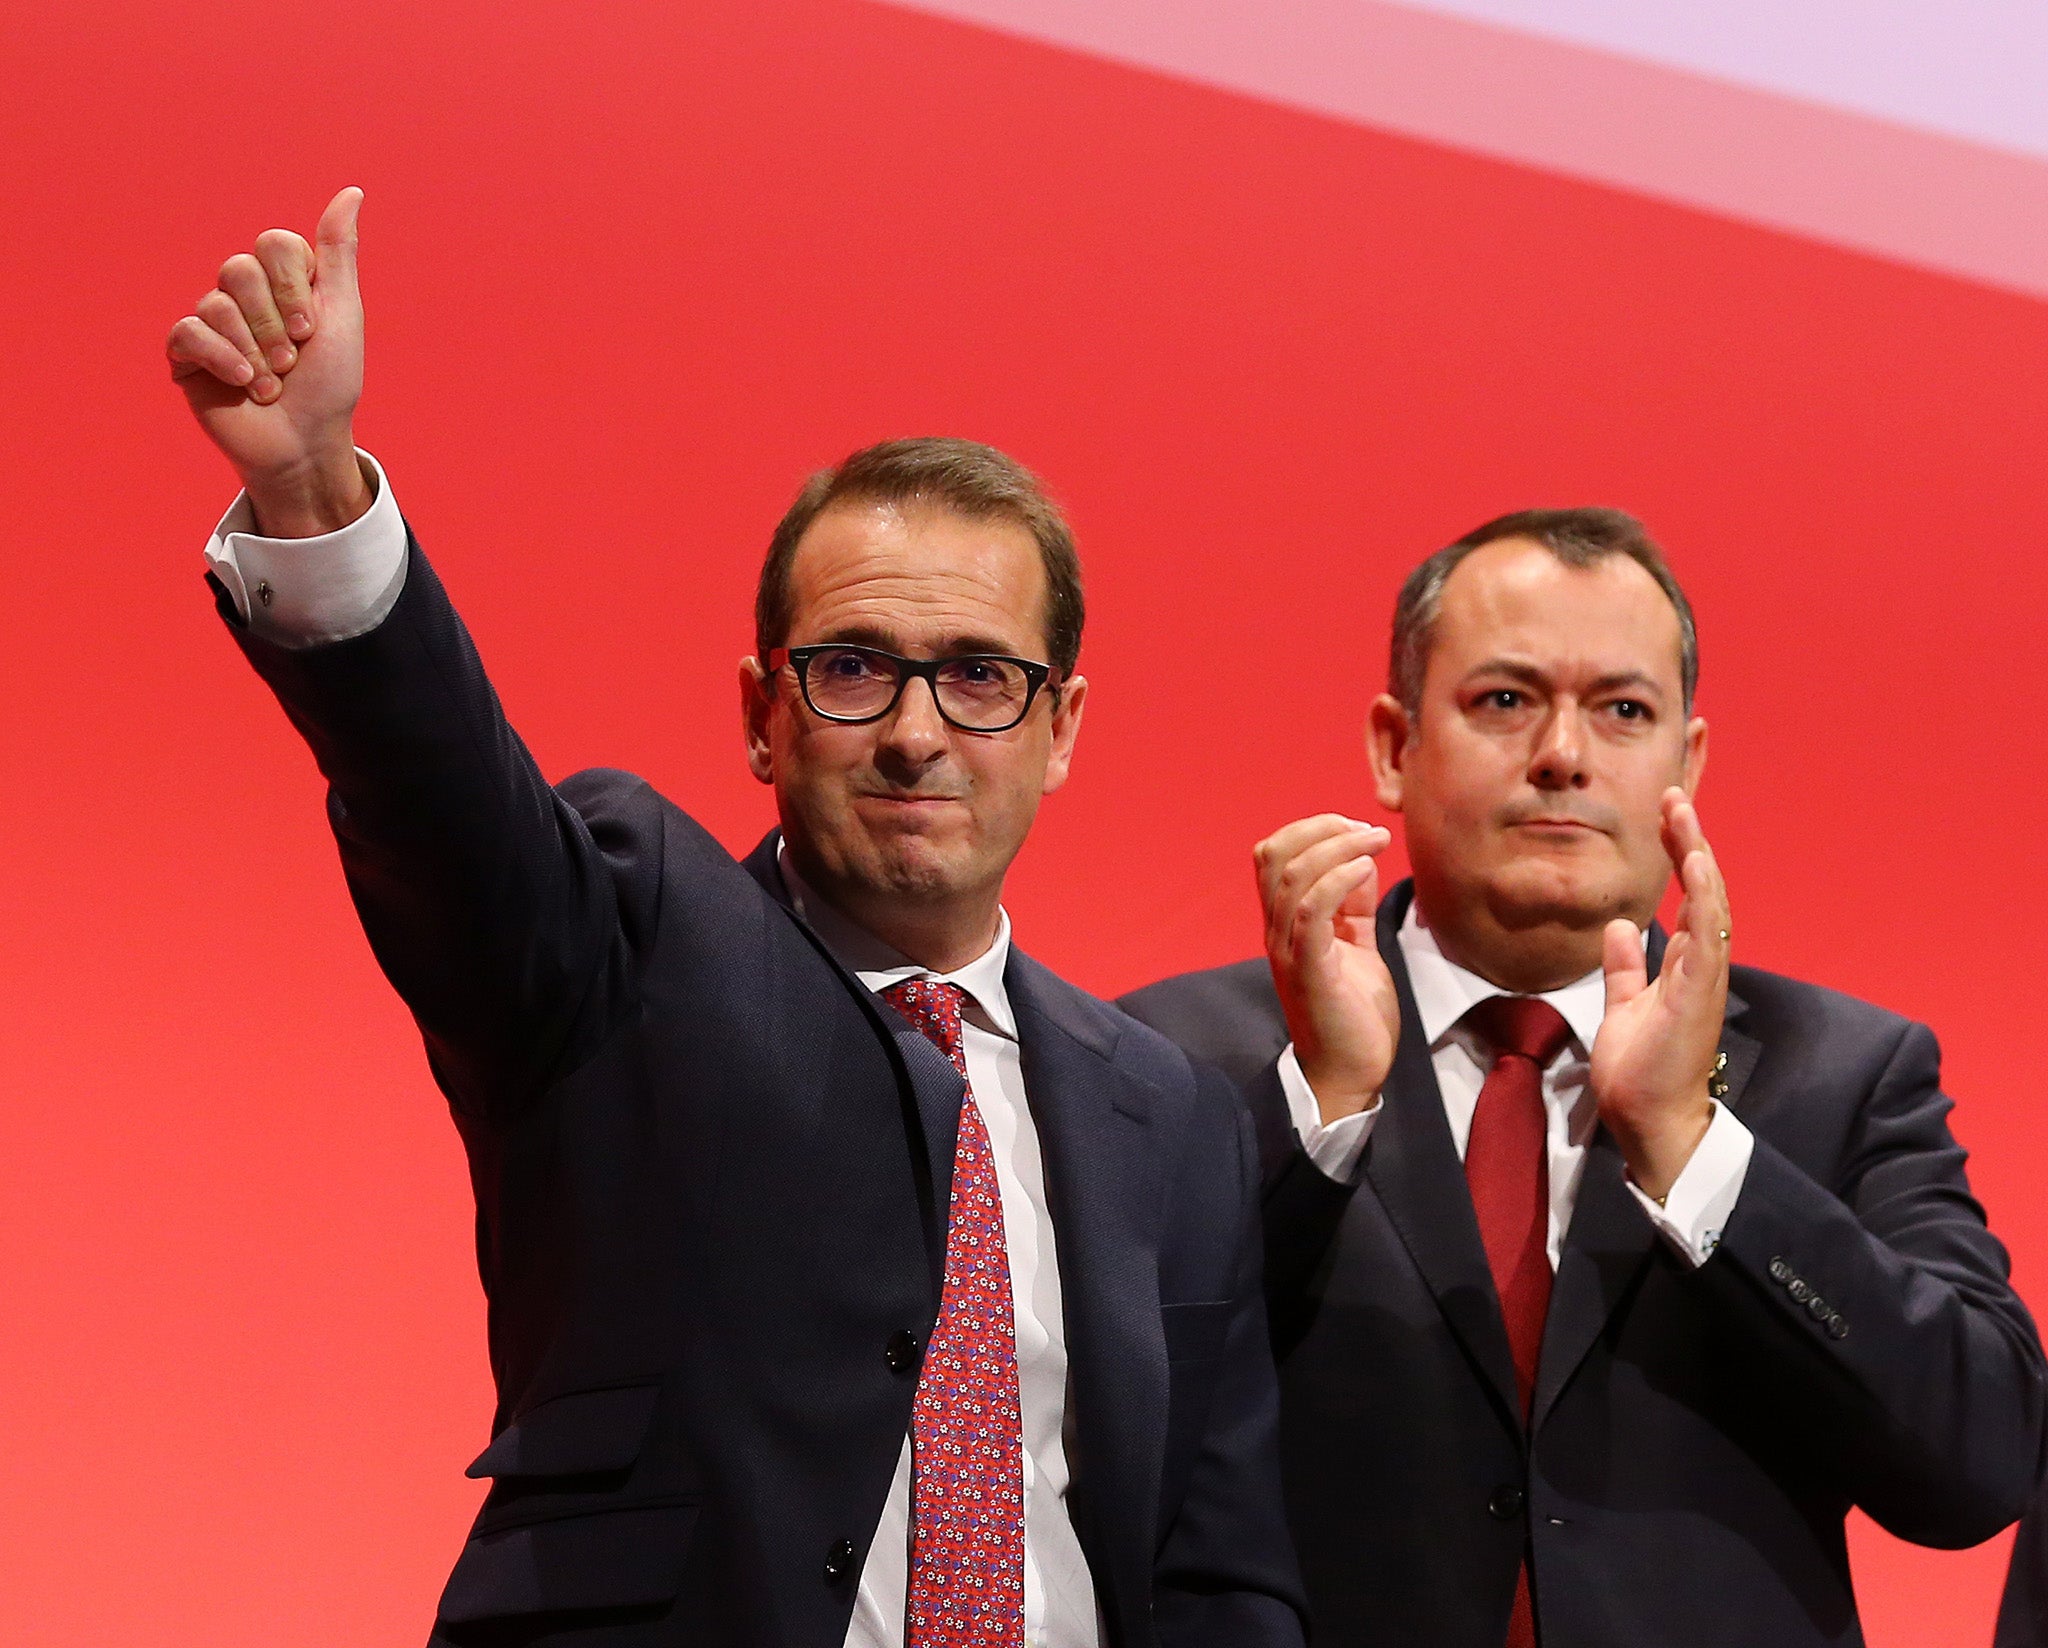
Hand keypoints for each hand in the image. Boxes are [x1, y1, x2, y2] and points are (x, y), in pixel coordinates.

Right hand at [167, 187, 369, 536]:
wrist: (306, 444)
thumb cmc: (330, 385)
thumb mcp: (343, 314)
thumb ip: (338, 253)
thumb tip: (352, 192)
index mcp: (282, 281)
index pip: (275, 244)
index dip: (293, 287)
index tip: (312, 329)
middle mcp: (245, 295)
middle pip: (241, 270)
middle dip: (274, 324)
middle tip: (292, 361)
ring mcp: (213, 322)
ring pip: (216, 302)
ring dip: (254, 350)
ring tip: (272, 383)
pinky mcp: (187, 353)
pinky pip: (188, 332)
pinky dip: (222, 358)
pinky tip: (242, 384)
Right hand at [1255, 814, 1400, 1122]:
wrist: (1351, 1073)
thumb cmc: (1354, 1013)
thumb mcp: (1355, 945)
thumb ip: (1351, 906)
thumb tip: (1360, 861)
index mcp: (1284, 924)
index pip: (1273, 855)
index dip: (1311, 829)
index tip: (1358, 828)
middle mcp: (1277, 932)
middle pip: (1275, 855)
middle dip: (1322, 827)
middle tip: (1367, 830)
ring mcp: (1289, 951)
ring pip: (1293, 876)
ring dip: (1339, 846)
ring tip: (1376, 840)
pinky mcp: (1311, 971)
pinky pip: (1310, 912)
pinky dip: (1337, 880)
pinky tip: (1365, 869)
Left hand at [1589, 789, 1730, 1200]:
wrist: (1648, 1119)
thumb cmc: (1640, 1070)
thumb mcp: (1623, 1005)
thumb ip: (1625, 968)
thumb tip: (1619, 928)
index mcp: (1683, 963)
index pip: (1687, 895)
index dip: (1680, 852)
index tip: (1664, 813)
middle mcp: (1700, 963)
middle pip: (1703, 888)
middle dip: (1690, 840)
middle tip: (1674, 796)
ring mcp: (1704, 976)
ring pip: (1711, 902)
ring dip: (1698, 855)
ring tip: (1682, 813)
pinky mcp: (1699, 992)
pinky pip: (1708, 935)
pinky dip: (1705, 897)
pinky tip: (1697, 864)